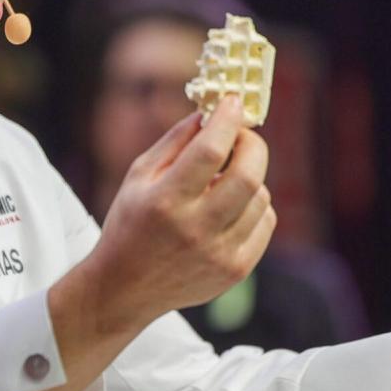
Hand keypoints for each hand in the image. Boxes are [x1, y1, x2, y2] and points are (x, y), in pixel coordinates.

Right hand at [86, 95, 276, 329]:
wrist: (125, 288)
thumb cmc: (130, 223)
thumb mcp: (138, 176)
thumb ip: (175, 141)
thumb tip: (210, 113)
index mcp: (164, 201)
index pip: (209, 151)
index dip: (227, 120)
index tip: (234, 102)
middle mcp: (195, 229)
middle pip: (248, 176)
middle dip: (252, 145)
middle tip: (243, 136)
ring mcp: (219, 254)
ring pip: (261, 197)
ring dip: (250, 178)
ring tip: (225, 179)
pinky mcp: (235, 270)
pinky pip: (265, 223)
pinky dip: (255, 206)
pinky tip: (231, 207)